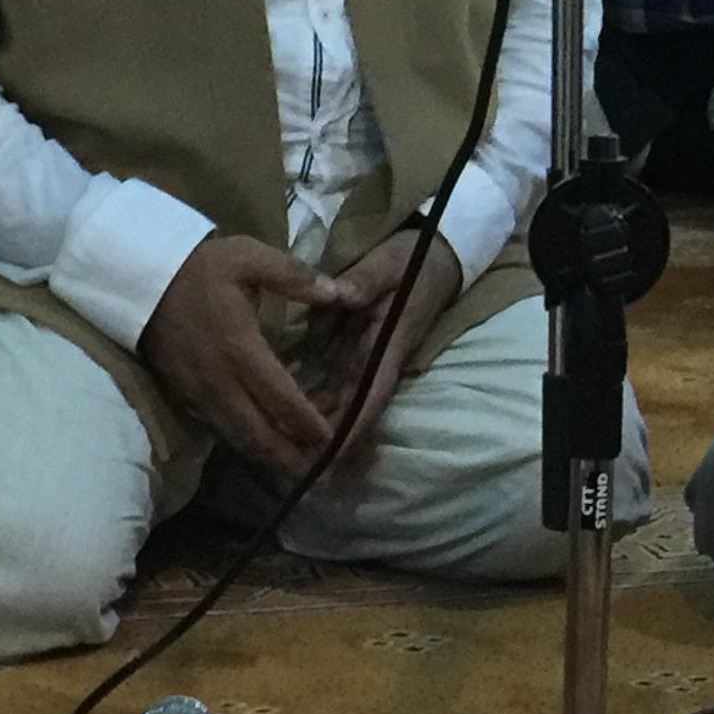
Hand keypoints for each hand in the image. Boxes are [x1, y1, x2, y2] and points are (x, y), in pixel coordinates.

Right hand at [139, 232, 348, 477]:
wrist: (138, 280)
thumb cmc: (199, 268)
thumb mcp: (249, 257)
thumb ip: (296, 277)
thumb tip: (342, 293)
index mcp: (241, 350)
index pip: (282, 401)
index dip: (311, 425)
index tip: (336, 439)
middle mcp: (221, 382)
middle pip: (260, 436)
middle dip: (293, 459)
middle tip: (325, 472)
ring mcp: (201, 395)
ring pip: (240, 440)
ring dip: (271, 457)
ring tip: (302, 468)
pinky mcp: (187, 397)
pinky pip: (223, 429)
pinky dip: (249, 442)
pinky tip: (269, 441)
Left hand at [293, 227, 461, 453]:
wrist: (436, 254)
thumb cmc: (415, 261)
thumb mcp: (390, 263)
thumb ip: (364, 280)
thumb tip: (339, 296)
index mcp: (387, 346)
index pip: (369, 396)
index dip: (351, 428)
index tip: (329, 456)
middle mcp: (375, 358)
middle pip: (348, 405)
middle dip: (323, 434)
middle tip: (288, 459)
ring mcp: (364, 353)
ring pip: (337, 394)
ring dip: (312, 416)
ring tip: (277, 438)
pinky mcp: (355, 343)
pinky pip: (330, 373)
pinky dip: (309, 389)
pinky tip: (279, 397)